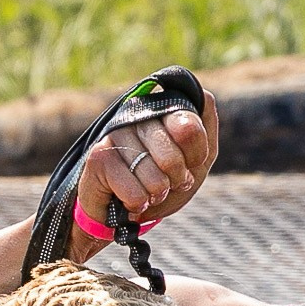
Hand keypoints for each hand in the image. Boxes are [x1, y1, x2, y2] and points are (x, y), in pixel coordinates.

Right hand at [69, 91, 219, 260]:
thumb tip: (204, 96)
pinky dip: (137, 204)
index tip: (187, 163)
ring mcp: (116, 133)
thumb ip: (205, 130)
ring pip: (155, 179)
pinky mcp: (99, 157)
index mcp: (162, 109)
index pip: (190, 129)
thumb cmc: (162, 181)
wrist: (123, 209)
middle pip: (172, 158)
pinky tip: (129, 198)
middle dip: (175, 180)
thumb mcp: (194, 160)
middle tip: (166, 181)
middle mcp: (137, 114)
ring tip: (146, 190)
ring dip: (155, 195)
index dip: (196, 156)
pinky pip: (135, 193)